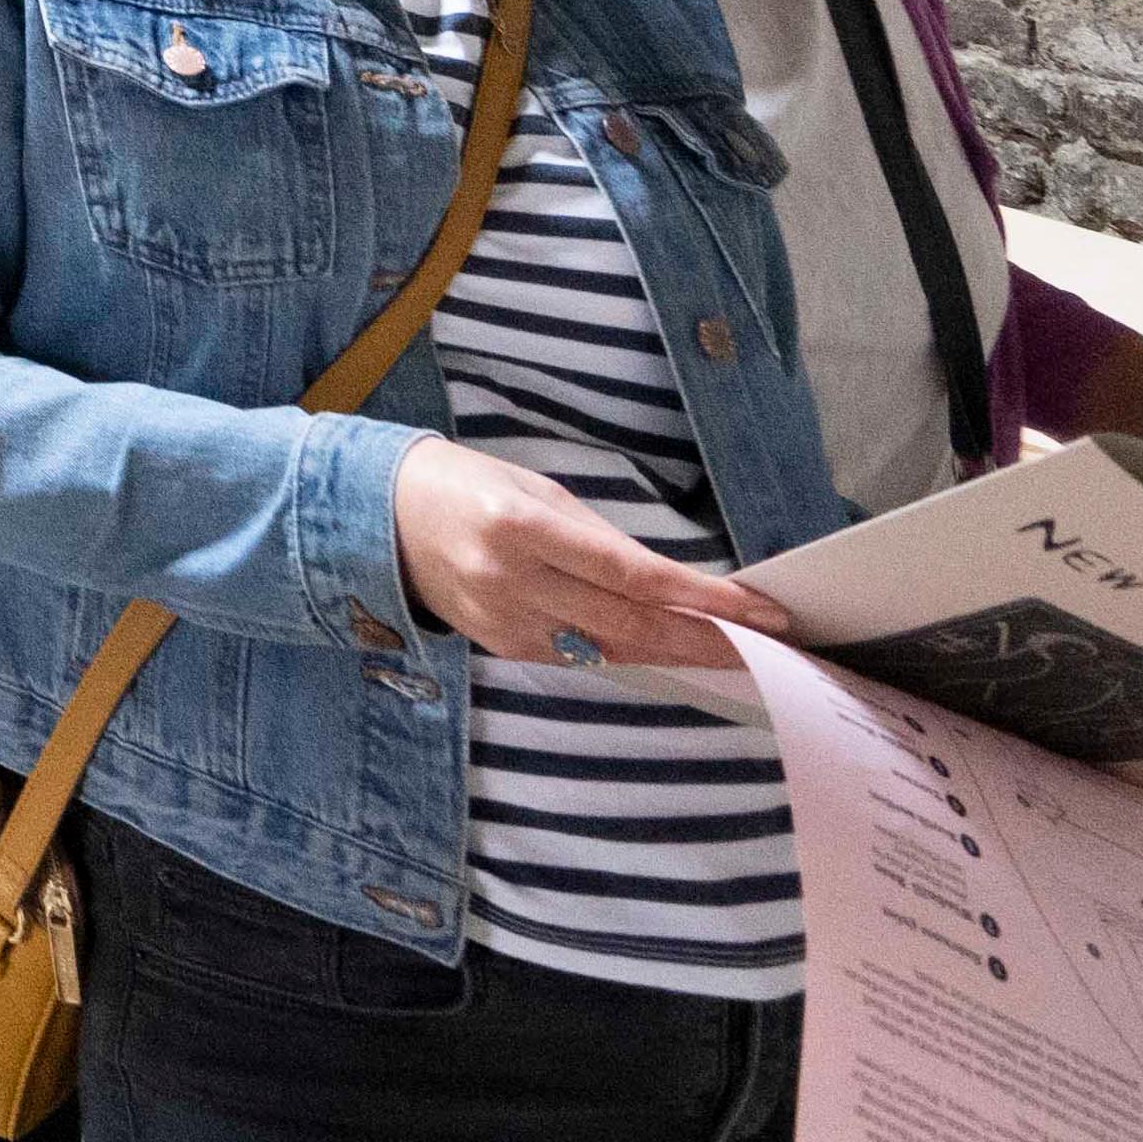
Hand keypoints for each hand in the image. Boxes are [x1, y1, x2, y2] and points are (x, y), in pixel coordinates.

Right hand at [392, 435, 789, 676]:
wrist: (376, 516)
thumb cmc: (463, 485)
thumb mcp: (533, 489)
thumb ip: (597, 538)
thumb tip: (663, 582)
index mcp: (522, 527)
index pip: (634, 574)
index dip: (702, 596)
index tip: (757, 607)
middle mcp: (513, 582)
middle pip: (631, 625)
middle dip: (704, 638)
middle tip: (765, 646)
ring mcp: (504, 623)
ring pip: (610, 650)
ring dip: (675, 654)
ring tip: (731, 654)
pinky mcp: (500, 648)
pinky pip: (577, 656)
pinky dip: (625, 653)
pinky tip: (662, 651)